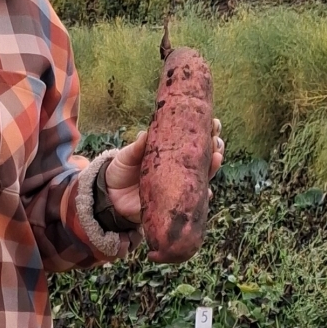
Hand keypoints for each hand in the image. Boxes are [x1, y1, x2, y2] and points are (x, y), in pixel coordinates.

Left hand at [101, 120, 224, 227]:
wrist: (111, 197)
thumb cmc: (121, 171)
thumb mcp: (126, 157)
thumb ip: (137, 148)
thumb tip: (146, 133)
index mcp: (171, 151)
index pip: (194, 139)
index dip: (208, 130)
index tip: (214, 123)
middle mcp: (179, 168)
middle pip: (205, 156)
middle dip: (216, 146)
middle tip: (216, 140)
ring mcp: (179, 186)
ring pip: (204, 176)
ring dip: (213, 167)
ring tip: (216, 158)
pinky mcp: (175, 204)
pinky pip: (193, 202)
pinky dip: (202, 198)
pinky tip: (206, 192)